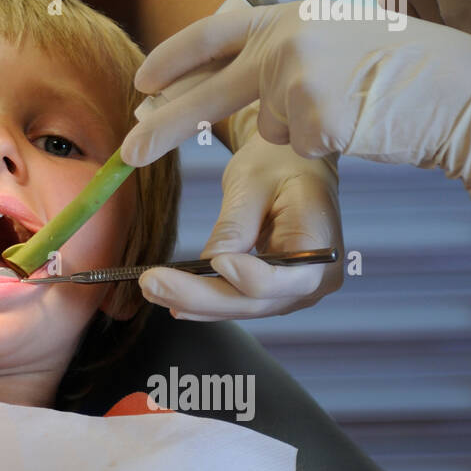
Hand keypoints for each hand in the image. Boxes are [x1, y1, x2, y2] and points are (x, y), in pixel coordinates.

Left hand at [121, 0, 470, 223]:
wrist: (458, 85)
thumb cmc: (396, 68)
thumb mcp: (327, 40)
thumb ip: (272, 54)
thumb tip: (212, 81)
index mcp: (284, 15)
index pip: (210, 35)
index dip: (171, 59)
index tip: (141, 83)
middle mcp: (284, 40)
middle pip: (206, 92)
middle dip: (164, 126)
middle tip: (128, 153)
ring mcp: (297, 78)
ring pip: (269, 128)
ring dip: (299, 128)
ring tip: (348, 104)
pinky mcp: (315, 118)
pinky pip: (298, 147)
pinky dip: (324, 145)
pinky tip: (356, 121)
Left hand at [139, 134, 342, 319]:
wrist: (291, 166)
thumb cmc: (277, 163)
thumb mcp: (253, 183)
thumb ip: (235, 226)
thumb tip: (210, 263)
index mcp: (320, 244)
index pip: (287, 278)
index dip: (248, 277)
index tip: (213, 263)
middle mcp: (315, 280)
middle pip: (255, 301)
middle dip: (200, 296)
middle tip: (151, 283)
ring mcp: (293, 291)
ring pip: (241, 307)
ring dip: (193, 302)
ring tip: (150, 288)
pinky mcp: (272, 293)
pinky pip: (236, 302)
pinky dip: (203, 301)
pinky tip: (169, 298)